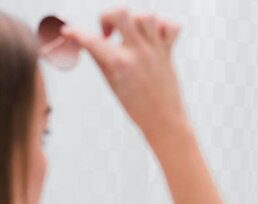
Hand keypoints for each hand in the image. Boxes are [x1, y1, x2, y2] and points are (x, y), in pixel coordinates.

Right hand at [61, 8, 185, 139]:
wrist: (163, 121)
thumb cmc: (136, 105)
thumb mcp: (111, 81)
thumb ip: (99, 57)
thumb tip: (84, 40)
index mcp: (119, 63)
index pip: (90, 39)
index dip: (74, 33)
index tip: (68, 32)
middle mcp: (138, 53)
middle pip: (122, 13)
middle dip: (108, 15)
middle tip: (108, 32)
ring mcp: (155, 51)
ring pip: (147, 15)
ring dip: (135, 19)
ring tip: (130, 33)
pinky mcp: (168, 52)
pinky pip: (172, 26)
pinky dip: (163, 25)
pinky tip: (152, 35)